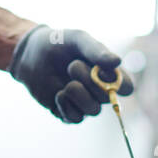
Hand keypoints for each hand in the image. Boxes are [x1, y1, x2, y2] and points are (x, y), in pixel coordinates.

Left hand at [9, 25, 133, 122]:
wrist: (30, 53)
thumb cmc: (58, 43)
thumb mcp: (77, 39)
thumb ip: (97, 50)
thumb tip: (117, 61)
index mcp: (108, 72)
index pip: (127, 87)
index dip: (118, 84)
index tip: (101, 71)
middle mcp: (99, 90)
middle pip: (108, 99)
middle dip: (90, 82)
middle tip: (72, 65)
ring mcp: (84, 103)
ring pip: (93, 111)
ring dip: (78, 94)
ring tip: (66, 82)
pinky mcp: (68, 112)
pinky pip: (75, 118)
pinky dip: (66, 105)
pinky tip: (58, 93)